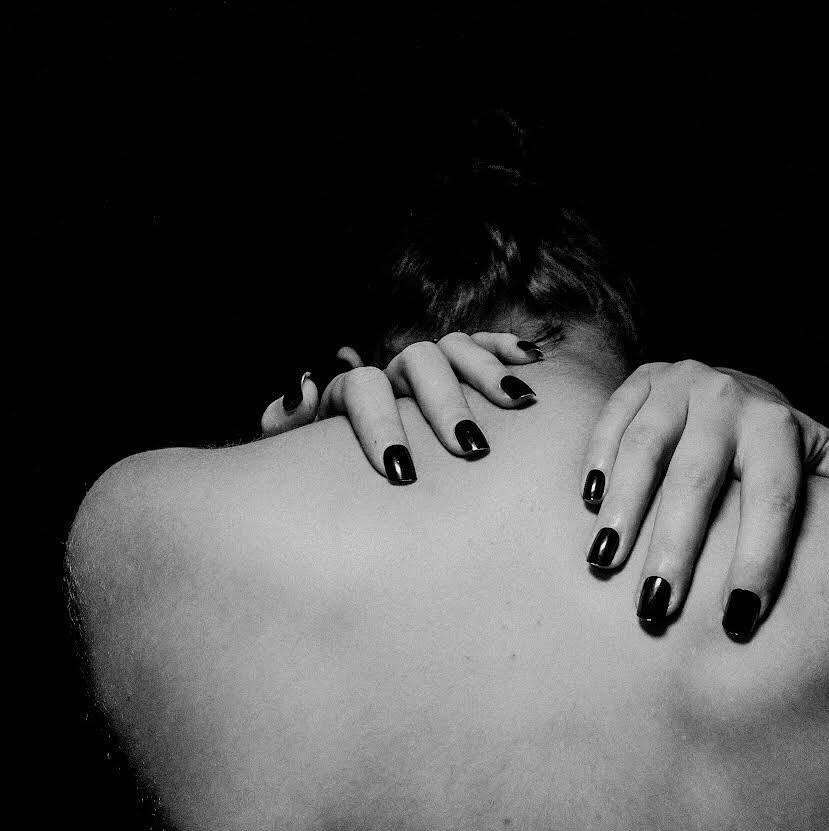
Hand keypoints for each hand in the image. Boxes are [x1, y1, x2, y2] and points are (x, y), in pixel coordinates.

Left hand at [261, 333, 543, 481]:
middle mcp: (390, 373)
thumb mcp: (293, 453)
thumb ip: (287, 422)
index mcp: (350, 393)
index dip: (381, 424)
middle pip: (419, 362)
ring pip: (456, 348)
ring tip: (521, 402)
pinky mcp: (457, 370)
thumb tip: (302, 387)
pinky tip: (532, 362)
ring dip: (487, 371)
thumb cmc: (324, 474)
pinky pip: (483, 344)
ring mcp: (426, 369)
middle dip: (446, 403)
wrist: (343, 480)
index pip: (363, 387)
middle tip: (471, 448)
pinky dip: (505, 347)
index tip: (403, 472)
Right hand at [580, 361, 828, 638]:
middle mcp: (727, 398)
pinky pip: (612, 418)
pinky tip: (589, 504)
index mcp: (777, 423)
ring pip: (646, 448)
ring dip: (624, 506)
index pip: (771, 497)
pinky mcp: (637, 380)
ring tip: (605, 561)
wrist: (725, 382)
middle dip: (675, 546)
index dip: (758, 559)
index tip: (739, 618)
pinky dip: (597, 458)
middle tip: (656, 608)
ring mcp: (678, 385)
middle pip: (698, 478)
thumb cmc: (770, 440)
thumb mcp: (818, 451)